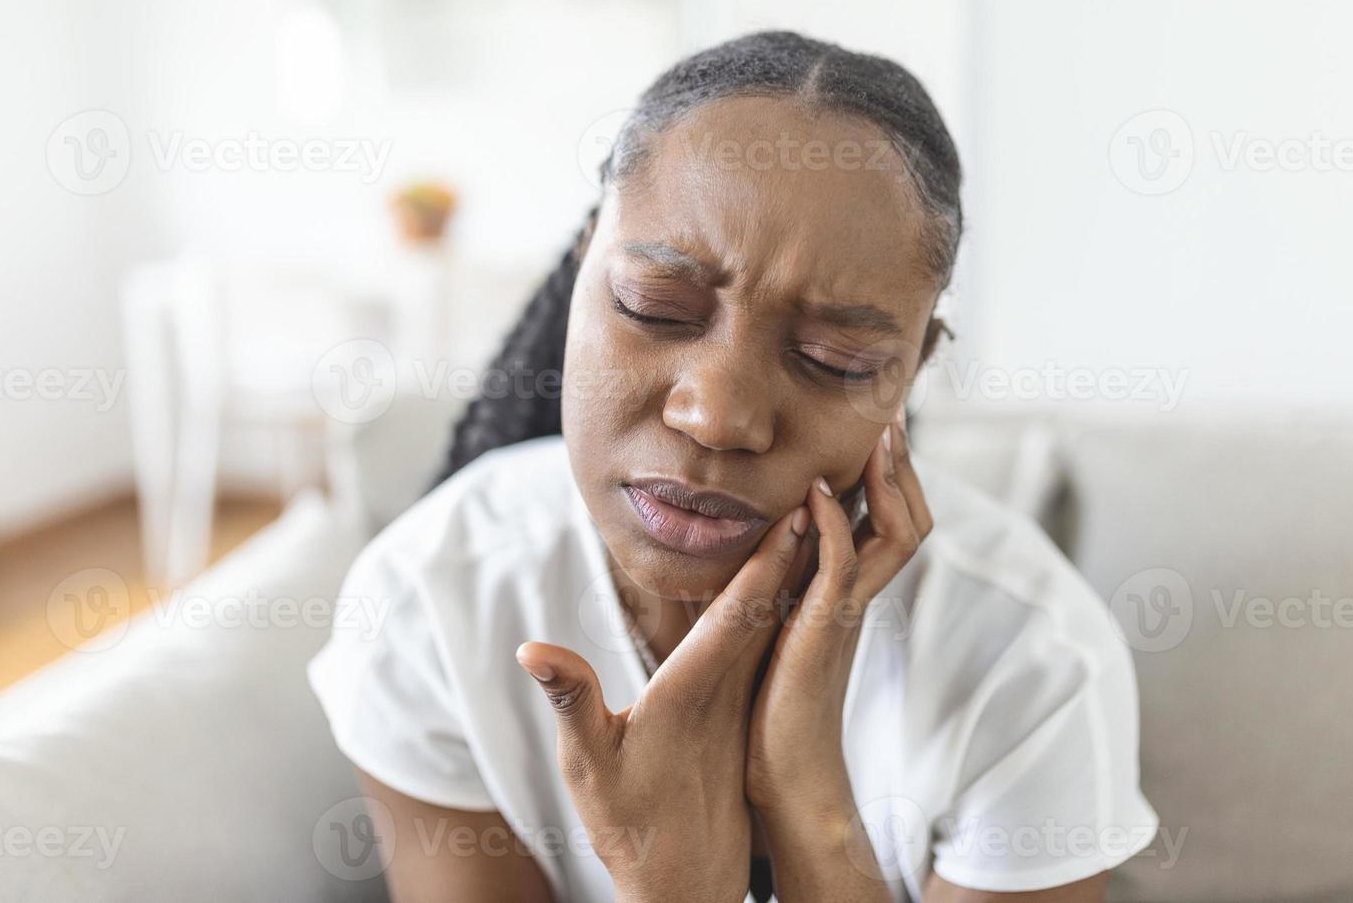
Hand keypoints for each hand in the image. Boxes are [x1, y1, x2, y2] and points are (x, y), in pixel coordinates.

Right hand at [515, 508, 810, 902]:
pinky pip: (761, 649)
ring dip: (790, 572)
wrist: (684, 884)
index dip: (765, 565)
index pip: (736, 616)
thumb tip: (532, 651)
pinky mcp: (736, 717)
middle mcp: (726, 693)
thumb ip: (570, 703)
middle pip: (766, 607)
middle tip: (820, 488)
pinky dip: (774, 607)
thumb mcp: (588, 768)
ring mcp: (737, 705)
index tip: (794, 516)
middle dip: (792, 548)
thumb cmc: (631, 828)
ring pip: (770, 625)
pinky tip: (781, 582)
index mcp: (693, 694)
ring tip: (809, 516)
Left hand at [746, 410, 932, 815]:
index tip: (879, 434)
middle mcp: (857, 601)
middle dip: (901, 469)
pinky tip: (815, 491)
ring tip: (877, 439)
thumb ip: (783, 591)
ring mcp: (846, 616)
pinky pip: (842, 568)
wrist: (781, 779)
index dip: (891, 479)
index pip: (890, 525)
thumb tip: (767, 551)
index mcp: (848, 598)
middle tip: (891, 421)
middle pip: (908, 522)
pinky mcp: (822, 634)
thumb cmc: (770, 712)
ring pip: (894, 536)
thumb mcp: (777, 632)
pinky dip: (834, 524)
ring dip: (885, 483)